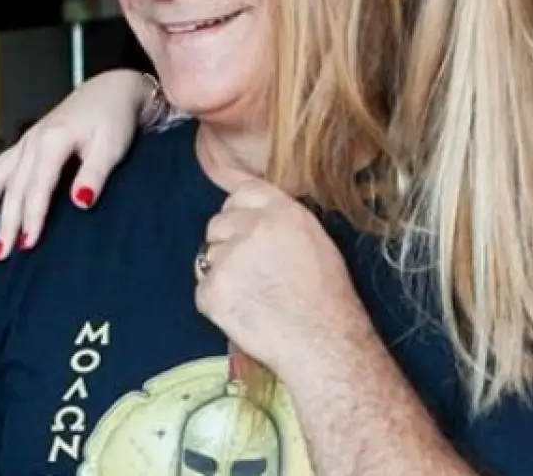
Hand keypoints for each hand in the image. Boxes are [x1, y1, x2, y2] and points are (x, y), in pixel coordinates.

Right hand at [0, 69, 151, 257]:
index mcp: (53, 141)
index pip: (37, 188)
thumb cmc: (115, 118)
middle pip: (14, 188)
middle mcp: (33, 141)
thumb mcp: (112, 146)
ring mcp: (27, 141)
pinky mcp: (27, 142)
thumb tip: (80, 202)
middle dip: (5, 222)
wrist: (112, 90)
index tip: (28, 245)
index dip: (32, 218)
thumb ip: (95, 174)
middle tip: (1, 254)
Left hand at [195, 180, 370, 382]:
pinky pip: (203, 289)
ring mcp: (228, 258)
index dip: (238, 209)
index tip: (239, 223)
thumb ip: (281, 220)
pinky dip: (216, 302)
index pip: (242, 192)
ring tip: (251, 296)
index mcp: (281, 212)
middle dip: (226, 241)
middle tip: (248, 269)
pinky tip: (242, 313)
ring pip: (208, 256)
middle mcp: (252, 227)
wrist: (322, 341)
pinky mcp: (212, 290)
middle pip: (218, 223)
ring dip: (221, 271)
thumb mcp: (314, 240)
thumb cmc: (328, 297)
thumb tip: (256, 214)